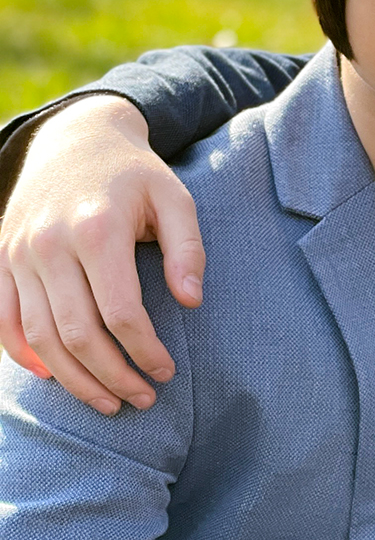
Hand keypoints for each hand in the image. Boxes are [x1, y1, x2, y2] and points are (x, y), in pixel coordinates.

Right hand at [0, 95, 204, 413]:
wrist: (76, 137)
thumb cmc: (135, 175)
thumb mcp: (175, 198)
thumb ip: (187, 249)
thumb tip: (191, 301)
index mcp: (96, 228)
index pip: (120, 312)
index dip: (145, 352)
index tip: (167, 372)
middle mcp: (50, 243)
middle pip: (77, 333)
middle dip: (113, 377)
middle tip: (143, 400)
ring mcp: (19, 253)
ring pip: (39, 336)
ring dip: (74, 379)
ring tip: (108, 403)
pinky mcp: (3, 259)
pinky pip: (6, 319)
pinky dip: (25, 355)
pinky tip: (55, 378)